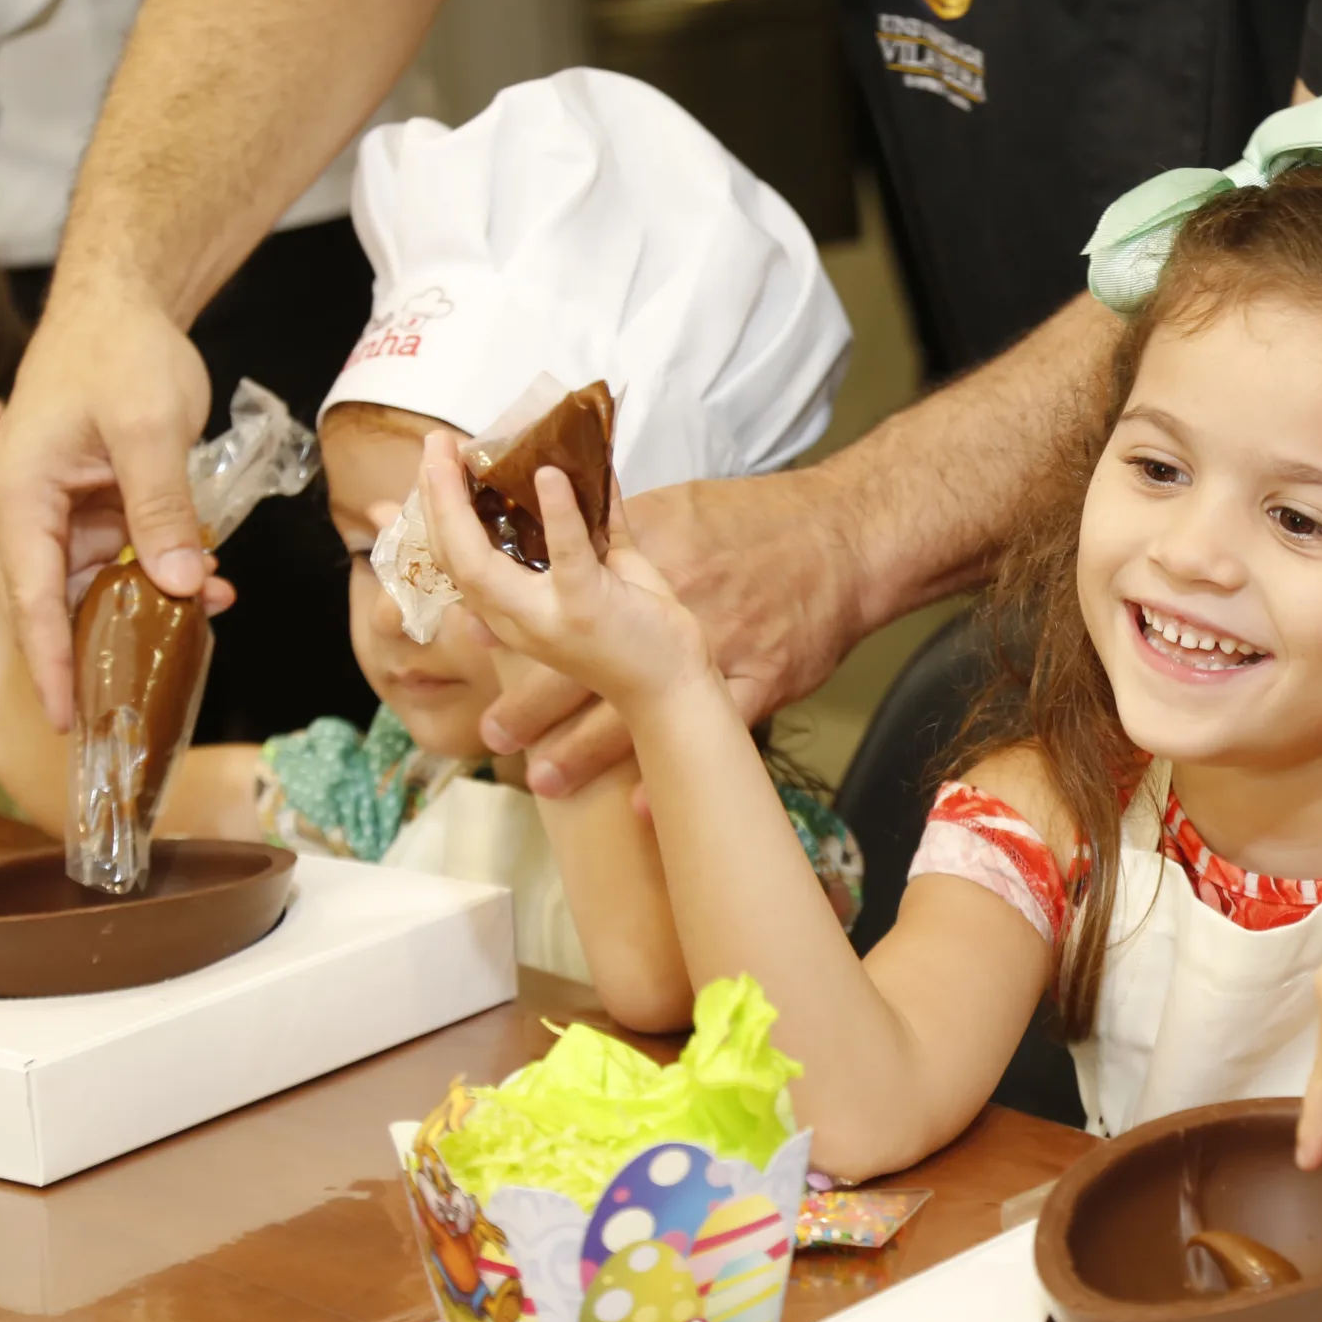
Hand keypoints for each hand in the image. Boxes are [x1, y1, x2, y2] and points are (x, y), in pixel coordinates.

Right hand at [0, 291, 213, 729]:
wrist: (128, 306)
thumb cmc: (121, 354)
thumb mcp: (147, 431)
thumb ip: (160, 510)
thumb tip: (177, 587)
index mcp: (20, 497)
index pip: (31, 598)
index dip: (49, 662)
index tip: (64, 719)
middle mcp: (34, 510)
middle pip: (62, 599)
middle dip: (105, 646)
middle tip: (142, 701)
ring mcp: (70, 508)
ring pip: (104, 580)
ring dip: (152, 606)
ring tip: (207, 622)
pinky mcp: (104, 500)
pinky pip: (132, 552)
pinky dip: (168, 570)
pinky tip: (213, 585)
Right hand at [418, 433, 714, 710]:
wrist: (672, 688)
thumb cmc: (636, 630)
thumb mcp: (601, 573)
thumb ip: (586, 528)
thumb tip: (578, 472)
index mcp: (509, 609)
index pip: (454, 558)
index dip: (436, 510)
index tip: (433, 461)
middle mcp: (514, 617)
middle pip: (452, 555)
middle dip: (434, 496)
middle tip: (434, 442)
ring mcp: (546, 616)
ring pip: (482, 562)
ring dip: (460, 504)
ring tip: (461, 451)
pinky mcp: (586, 608)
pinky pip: (565, 555)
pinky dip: (559, 513)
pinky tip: (549, 474)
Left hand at [479, 467, 869, 796]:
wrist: (844, 541)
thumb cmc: (765, 522)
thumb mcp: (684, 508)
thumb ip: (624, 525)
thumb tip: (568, 527)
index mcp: (649, 558)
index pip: (567, 591)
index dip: (519, 620)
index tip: (476, 639)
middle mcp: (673, 608)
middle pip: (588, 665)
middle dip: (534, 705)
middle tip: (495, 735)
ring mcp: (716, 651)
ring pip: (638, 712)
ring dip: (585, 751)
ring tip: (546, 782)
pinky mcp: (758, 684)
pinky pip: (708, 739)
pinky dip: (671, 777)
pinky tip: (638, 812)